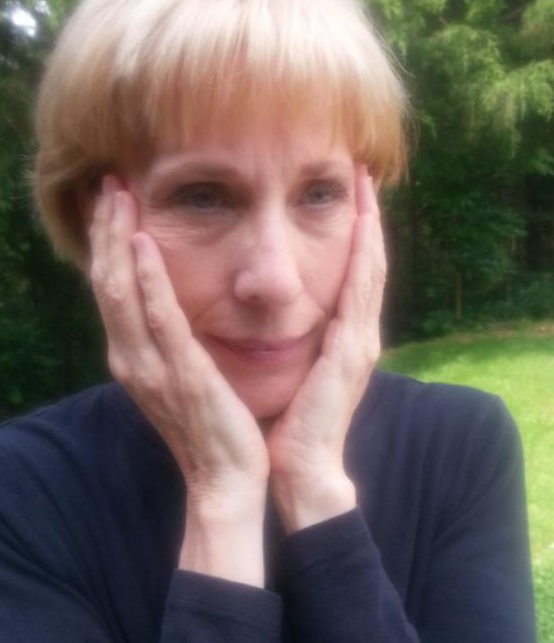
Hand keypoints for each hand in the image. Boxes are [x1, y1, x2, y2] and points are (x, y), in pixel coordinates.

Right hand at [88, 175, 268, 505]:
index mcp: (133, 357)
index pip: (112, 289)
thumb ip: (168, 342)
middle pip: (106, 281)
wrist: (227, 479)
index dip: (108, 243)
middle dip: (106, 230)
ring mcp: (150, 367)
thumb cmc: (211, 426)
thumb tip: (169, 306)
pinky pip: (158, 317)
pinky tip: (146, 241)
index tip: (112, 203)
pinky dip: (147, 277)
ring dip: (118, 239)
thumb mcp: (180, 377)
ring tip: (119, 195)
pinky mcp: (179, 373)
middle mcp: (130, 358)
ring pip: (121, 291)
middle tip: (109, 182)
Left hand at [265, 169, 384, 530]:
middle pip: (370, 263)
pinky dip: (363, 258)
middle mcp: (360, 334)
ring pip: (372, 270)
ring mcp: (361, 343)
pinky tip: (361, 225)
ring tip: (365, 184)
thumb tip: (270, 310)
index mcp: (344, 338)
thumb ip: (294, 339)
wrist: (300, 469)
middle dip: (369, 216)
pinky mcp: (352, 354)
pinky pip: (359, 295)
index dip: (358, 232)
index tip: (351, 193)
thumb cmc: (289, 422)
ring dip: (370, 225)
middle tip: (363, 172)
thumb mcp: (295, 369)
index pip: (355, 273)